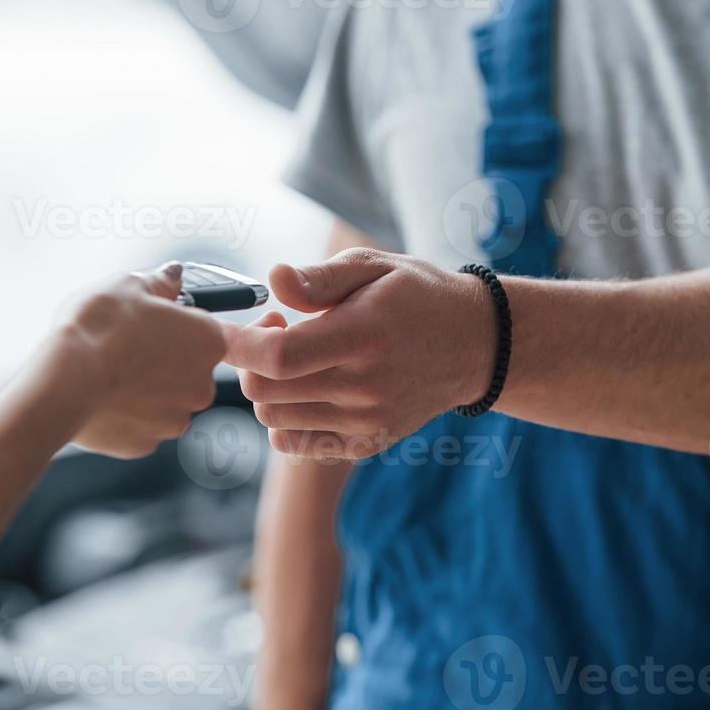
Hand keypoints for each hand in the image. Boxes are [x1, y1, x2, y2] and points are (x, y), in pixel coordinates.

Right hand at [52, 263, 225, 458]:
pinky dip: (125, 412)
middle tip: (125, 344)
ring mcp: (175, 418)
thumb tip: (173, 276)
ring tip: (108, 371)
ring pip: (164, 398)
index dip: (177, 324)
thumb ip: (160, 282)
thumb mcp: (129, 285)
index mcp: (209, 341)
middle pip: (187, 368)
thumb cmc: (98, 329)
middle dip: (162, 358)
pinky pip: (140, 423)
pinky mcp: (146, 444)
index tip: (153, 322)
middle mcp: (202, 385)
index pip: (205, 330)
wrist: (63, 382)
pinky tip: (101, 396)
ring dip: (144, 388)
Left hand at [222, 249, 497, 459]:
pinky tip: (305, 385)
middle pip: (265, 392)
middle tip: (274, 329)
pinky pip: (296, 443)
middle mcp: (364, 388)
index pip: (278, 357)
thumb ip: (318, 277)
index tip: (234, 325)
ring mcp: (366, 422)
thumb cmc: (417, 295)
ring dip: (267, 386)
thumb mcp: (373, 267)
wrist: (474, 345)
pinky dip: (284, 417)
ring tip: (295, 355)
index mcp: (362, 337)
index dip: (241, 343)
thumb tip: (273, 279)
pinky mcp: (366, 442)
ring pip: (273, 419)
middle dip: (250, 359)